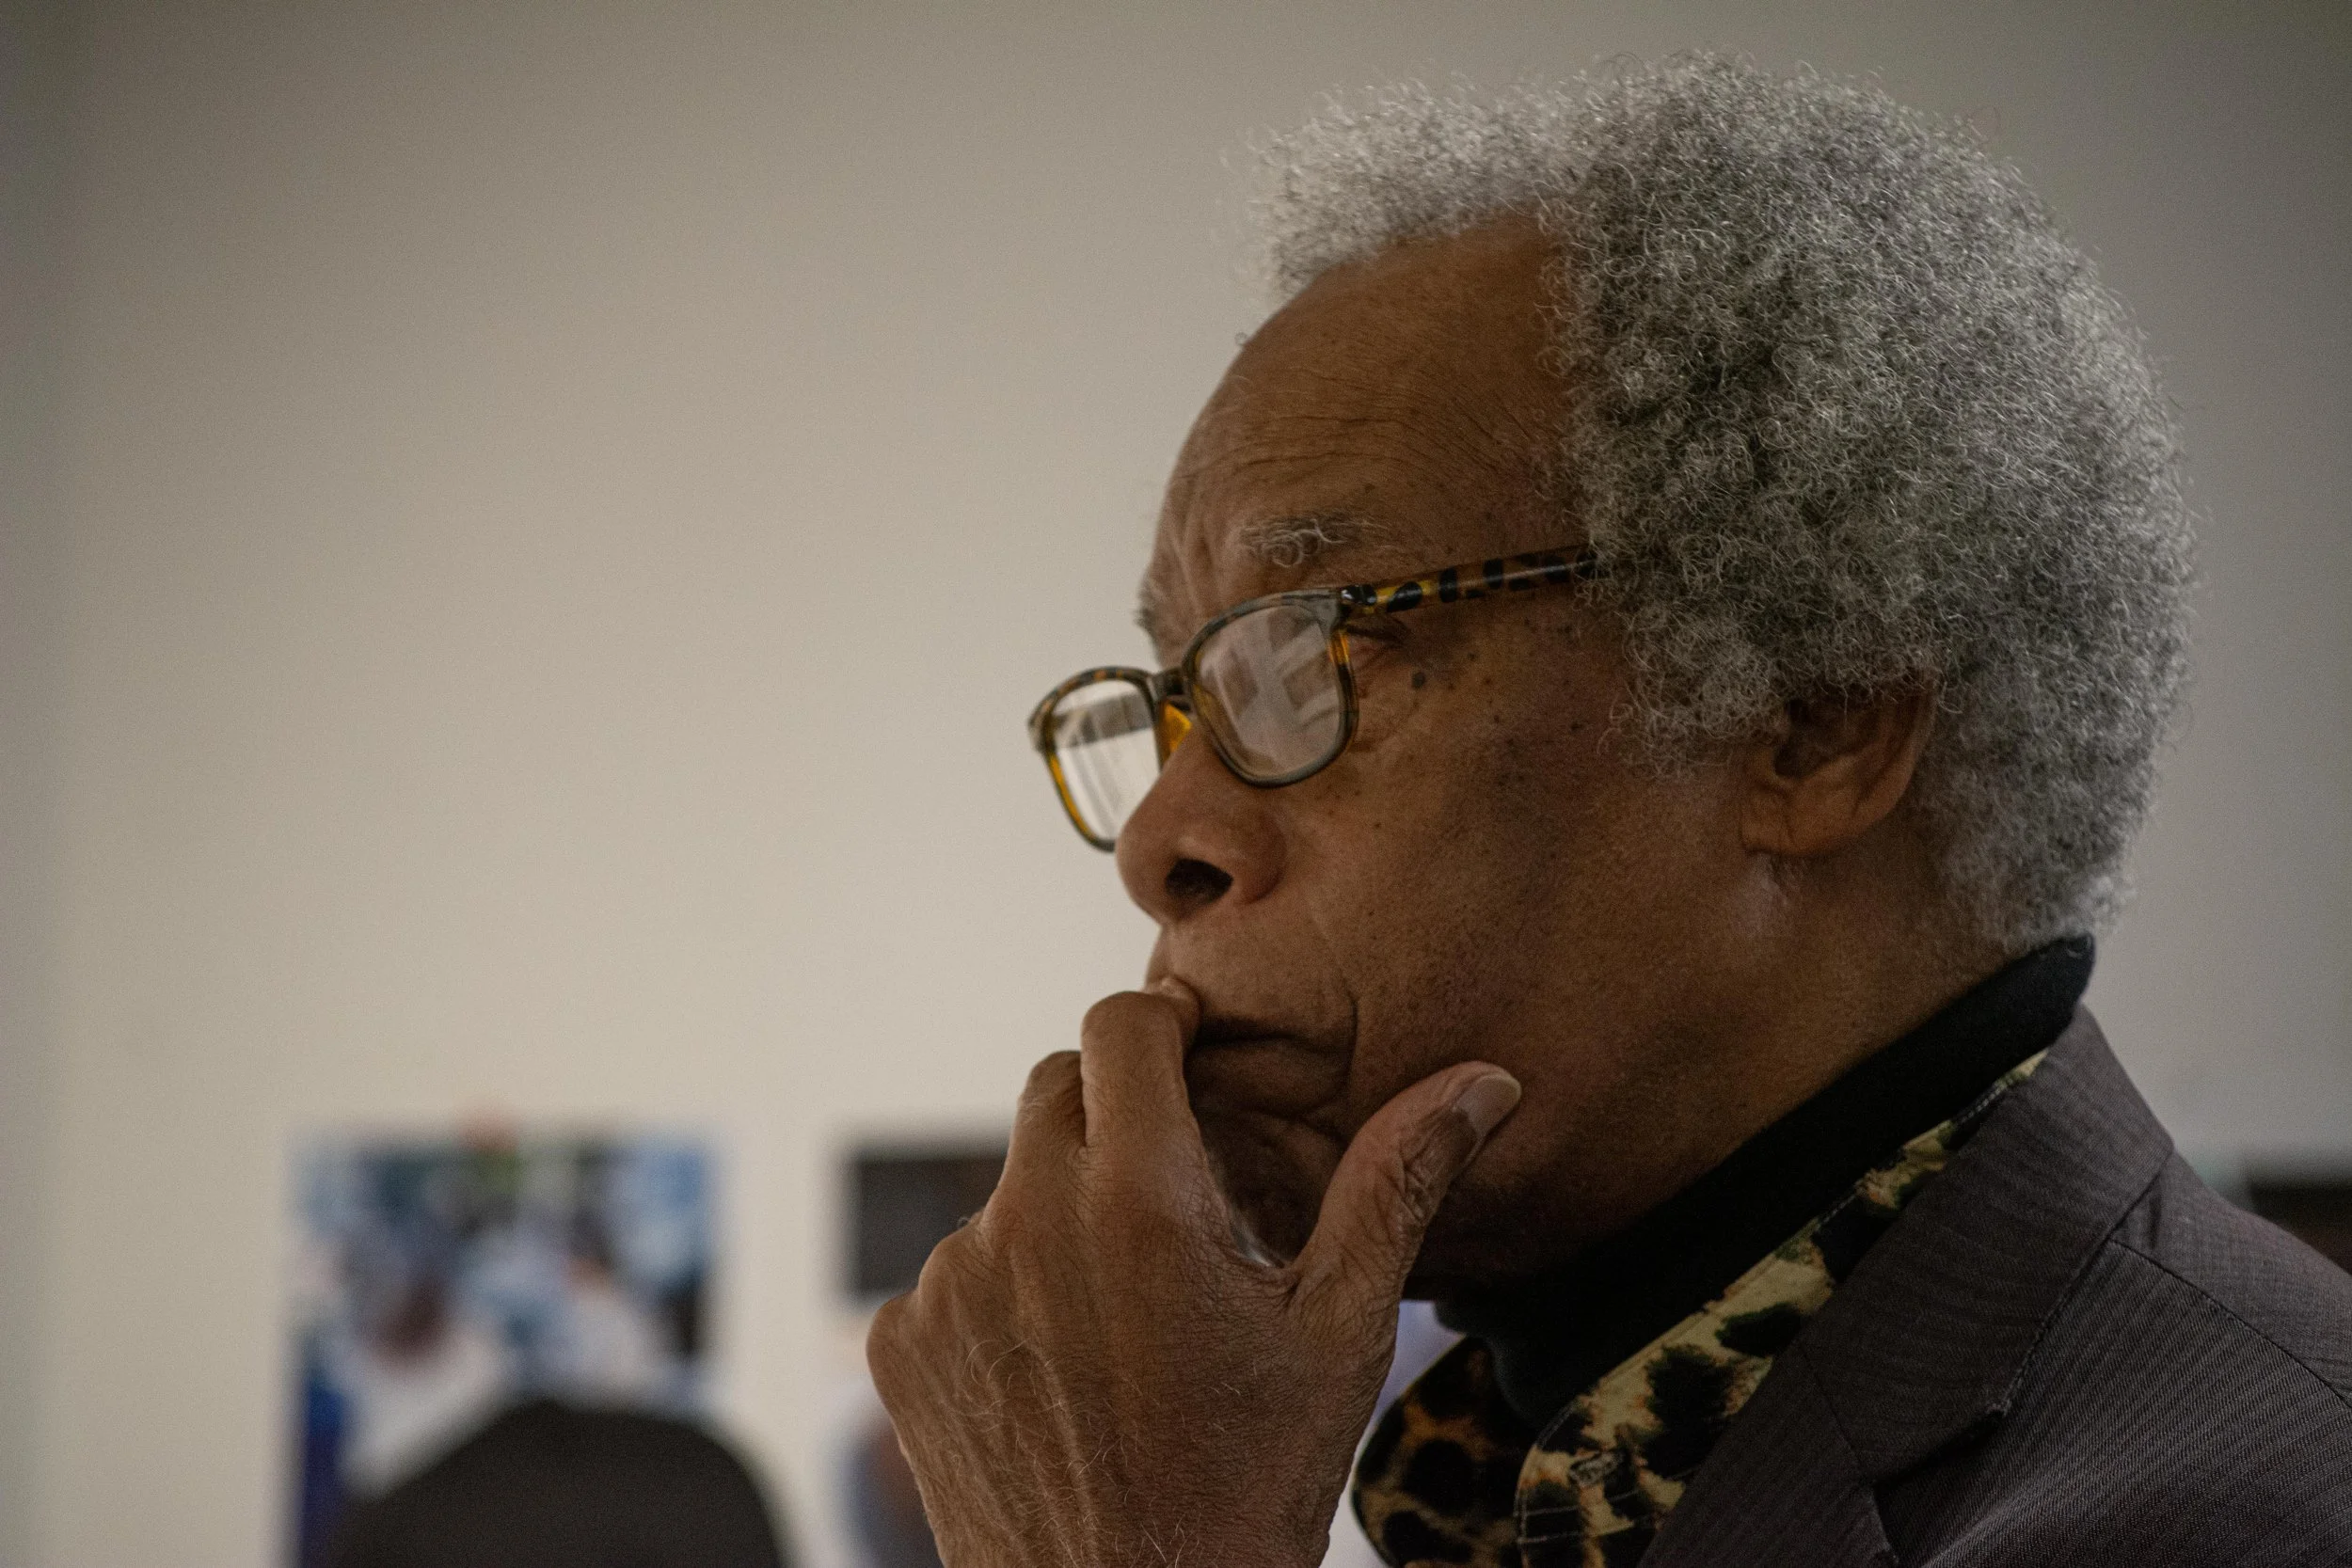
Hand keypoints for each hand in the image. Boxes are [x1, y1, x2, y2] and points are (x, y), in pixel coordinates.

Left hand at [866, 980, 1521, 1567]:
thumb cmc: (1246, 1490)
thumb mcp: (1339, 1337)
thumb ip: (1394, 1183)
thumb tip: (1481, 1081)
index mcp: (1137, 1198)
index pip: (1120, 1024)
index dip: (1162, 1026)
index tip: (1195, 1058)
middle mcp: (1024, 1219)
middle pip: (1057, 1088)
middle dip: (1116, 1112)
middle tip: (1179, 1191)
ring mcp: (950, 1282)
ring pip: (1008, 1184)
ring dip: (1061, 1210)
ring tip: (1127, 1310)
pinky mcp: (901, 1342)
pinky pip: (954, 1269)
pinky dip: (1006, 1290)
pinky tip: (1063, 1364)